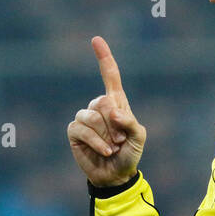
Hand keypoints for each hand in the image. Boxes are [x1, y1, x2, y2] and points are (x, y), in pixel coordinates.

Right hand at [67, 36, 146, 187]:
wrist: (116, 176)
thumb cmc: (129, 154)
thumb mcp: (139, 137)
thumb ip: (131, 122)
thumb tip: (113, 112)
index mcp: (116, 103)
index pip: (109, 75)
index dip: (103, 58)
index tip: (95, 40)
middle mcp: (98, 107)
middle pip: (103, 101)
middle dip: (115, 124)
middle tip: (120, 141)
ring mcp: (85, 119)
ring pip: (92, 116)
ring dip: (106, 136)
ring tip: (112, 148)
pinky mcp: (75, 132)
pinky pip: (82, 129)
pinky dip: (96, 142)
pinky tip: (105, 152)